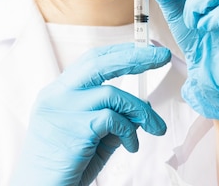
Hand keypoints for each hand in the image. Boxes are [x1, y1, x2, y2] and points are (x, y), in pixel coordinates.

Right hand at [10, 43, 170, 185]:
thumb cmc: (64, 166)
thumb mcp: (91, 137)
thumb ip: (112, 120)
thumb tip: (141, 109)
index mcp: (57, 92)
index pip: (90, 61)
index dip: (119, 52)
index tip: (145, 51)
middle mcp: (56, 95)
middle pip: (98, 62)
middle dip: (135, 56)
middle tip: (162, 56)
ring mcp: (63, 110)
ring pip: (113, 94)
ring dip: (141, 110)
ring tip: (155, 127)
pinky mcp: (76, 128)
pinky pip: (114, 120)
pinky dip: (130, 132)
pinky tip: (131, 146)